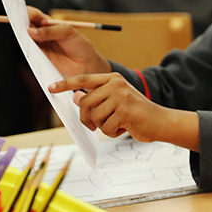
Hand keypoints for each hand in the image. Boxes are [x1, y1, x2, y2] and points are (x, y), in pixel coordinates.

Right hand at [26, 6, 109, 76]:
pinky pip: (27, 51)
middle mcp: (40, 32)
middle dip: (19, 22)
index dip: (26, 12)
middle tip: (19, 24)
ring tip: (23, 34)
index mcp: (47, 23)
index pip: (32, 14)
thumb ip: (50, 31)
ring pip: (24, 37)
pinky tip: (26, 46)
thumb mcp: (68, 32)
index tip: (21, 13)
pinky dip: (25, 48)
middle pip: (24, 24)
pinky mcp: (37, 56)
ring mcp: (38, 44)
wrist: (85, 64)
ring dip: (21, 35)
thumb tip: (30, 31)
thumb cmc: (79, 45)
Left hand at [48, 73, 198, 148]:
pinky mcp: (124, 111)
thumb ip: (97, 98)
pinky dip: (112, 133)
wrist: (161, 121)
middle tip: (96, 125)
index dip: (65, 84)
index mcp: (113, 79)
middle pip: (85, 103)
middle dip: (87, 119)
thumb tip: (75, 97)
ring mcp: (121, 96)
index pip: (83, 80)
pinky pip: (105, 127)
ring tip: (118, 124)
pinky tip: (125, 128)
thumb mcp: (116, 101)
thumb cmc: (137, 113)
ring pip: (94, 117)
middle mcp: (116, 84)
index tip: (51, 88)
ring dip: (103, 126)